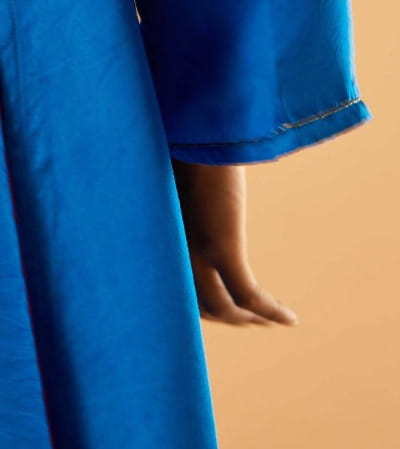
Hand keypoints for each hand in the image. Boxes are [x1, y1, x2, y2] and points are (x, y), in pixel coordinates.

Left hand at [170, 158, 298, 325]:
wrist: (194, 126)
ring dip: (249, 319)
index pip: (174, 287)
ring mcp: (196, 251)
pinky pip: (249, 294)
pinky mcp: (222, 246)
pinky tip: (289, 318)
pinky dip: (270, 311)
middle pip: (200, 305)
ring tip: (269, 321)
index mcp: (159, 237)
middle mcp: (173, 250)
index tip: (219, 310)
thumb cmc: (183, 144)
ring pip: (225, 307)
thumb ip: (181, 196)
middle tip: (250, 321)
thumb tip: (193, 192)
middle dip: (226, 317)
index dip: (198, 303)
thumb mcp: (178, 177)